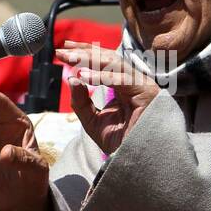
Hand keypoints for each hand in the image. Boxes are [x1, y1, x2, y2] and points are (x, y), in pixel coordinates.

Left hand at [56, 40, 160, 154]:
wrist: (137, 161)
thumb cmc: (120, 143)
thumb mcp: (93, 122)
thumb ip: (81, 102)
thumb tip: (71, 79)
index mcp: (123, 84)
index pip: (103, 61)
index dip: (84, 52)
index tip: (63, 49)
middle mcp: (133, 81)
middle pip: (108, 58)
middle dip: (84, 53)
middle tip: (63, 52)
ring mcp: (142, 85)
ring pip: (116, 64)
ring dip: (91, 60)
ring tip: (70, 60)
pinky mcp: (148, 92)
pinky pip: (123, 80)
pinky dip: (103, 77)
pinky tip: (84, 77)